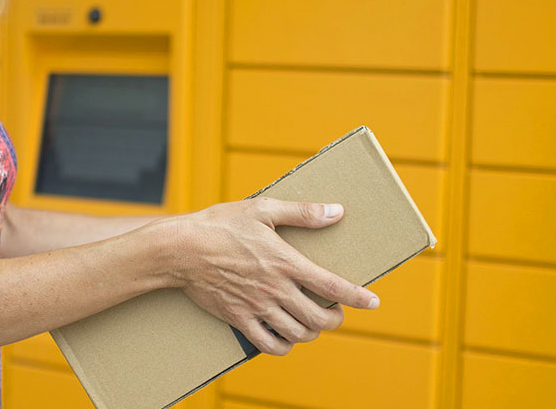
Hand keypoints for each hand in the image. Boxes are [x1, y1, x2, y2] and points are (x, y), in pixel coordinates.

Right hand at [164, 197, 379, 355]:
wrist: (181, 249)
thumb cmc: (221, 224)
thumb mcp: (264, 209)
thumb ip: (303, 213)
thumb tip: (336, 212)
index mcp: (285, 261)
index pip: (332, 285)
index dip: (358, 297)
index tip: (373, 302)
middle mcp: (275, 288)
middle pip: (319, 318)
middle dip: (335, 319)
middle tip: (337, 313)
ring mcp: (257, 307)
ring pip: (298, 333)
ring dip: (312, 333)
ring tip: (313, 323)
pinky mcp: (238, 319)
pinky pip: (268, 344)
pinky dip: (284, 346)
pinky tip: (286, 338)